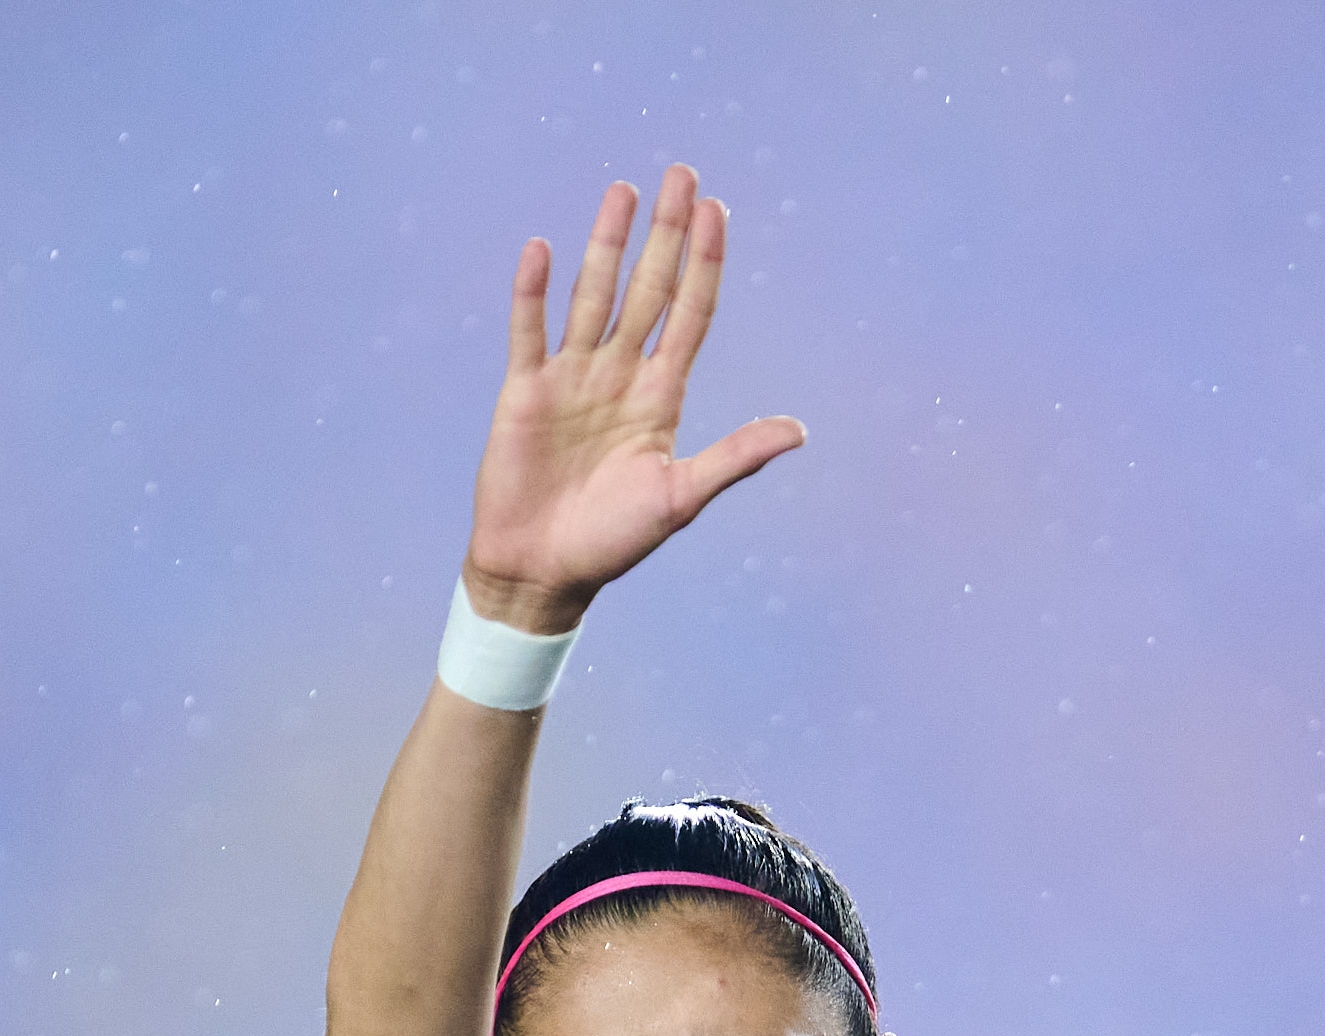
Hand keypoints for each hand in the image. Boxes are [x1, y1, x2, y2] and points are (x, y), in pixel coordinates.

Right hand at [463, 165, 804, 632]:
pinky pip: (529, 330)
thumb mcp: (682, 498)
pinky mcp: (524, 391)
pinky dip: (532, 292)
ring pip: (594, 295)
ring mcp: (572, 378)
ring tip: (622, 190)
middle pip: (648, 289)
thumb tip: (800, 431)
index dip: (705, 264)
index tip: (718, 212)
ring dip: (607, 244)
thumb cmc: (614, 542)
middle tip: (680, 174)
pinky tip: (541, 249)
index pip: (691, 314)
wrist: (543, 571)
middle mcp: (620, 376)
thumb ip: (735, 457)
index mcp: (662, 397)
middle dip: (665, 234)